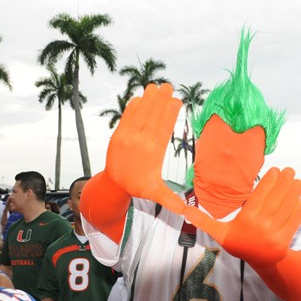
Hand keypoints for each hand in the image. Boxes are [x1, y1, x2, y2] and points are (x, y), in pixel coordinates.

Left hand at [106, 83, 184, 213]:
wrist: (114, 185)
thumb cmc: (138, 186)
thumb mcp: (155, 193)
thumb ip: (171, 200)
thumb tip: (186, 213)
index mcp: (153, 152)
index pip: (164, 128)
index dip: (170, 113)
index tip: (177, 101)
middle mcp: (141, 142)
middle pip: (152, 117)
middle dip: (160, 100)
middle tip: (168, 86)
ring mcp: (127, 137)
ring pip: (139, 114)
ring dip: (147, 99)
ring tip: (155, 86)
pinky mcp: (117, 135)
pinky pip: (126, 117)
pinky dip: (133, 107)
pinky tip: (139, 98)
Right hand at [184, 168, 300, 266]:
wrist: (261, 264)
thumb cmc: (240, 243)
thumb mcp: (220, 233)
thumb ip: (204, 220)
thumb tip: (183, 210)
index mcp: (247, 219)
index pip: (261, 194)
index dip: (270, 180)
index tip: (276, 170)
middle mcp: (262, 225)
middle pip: (276, 197)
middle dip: (285, 181)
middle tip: (289, 170)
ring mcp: (276, 232)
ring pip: (288, 206)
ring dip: (294, 190)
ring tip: (297, 180)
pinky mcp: (287, 238)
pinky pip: (296, 218)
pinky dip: (300, 206)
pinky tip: (300, 197)